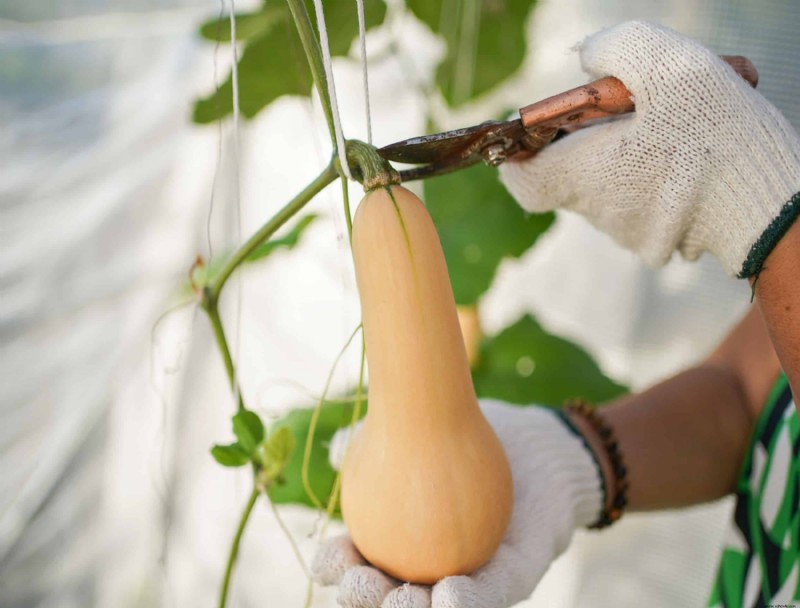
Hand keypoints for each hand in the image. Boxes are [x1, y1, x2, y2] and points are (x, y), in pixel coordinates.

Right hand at [312, 400, 603, 607]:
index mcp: (396, 537)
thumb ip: (378, 440)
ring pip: (432, 606)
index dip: (336, 566)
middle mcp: (428, 565)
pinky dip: (467, 602)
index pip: (356, 559)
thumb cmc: (469, 435)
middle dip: (365, 600)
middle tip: (358, 587)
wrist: (537, 443)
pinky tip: (448, 595)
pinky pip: (490, 595)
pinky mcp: (513, 579)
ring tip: (399, 603)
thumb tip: (337, 448)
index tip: (328, 559)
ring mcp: (469, 576)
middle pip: (386, 593)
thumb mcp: (420, 431)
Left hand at [499, 20, 799, 277]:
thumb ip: (617, 48)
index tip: (542, 129)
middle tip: (635, 109)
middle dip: (594, 138)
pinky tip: (695, 151)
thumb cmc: (717, 137)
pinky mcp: (663, 239)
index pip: (522, 179)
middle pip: (572, 172)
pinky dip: (658, 173)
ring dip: (633, 152)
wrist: (771, 205)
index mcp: (585, 175)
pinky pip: (646, 200)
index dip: (522, 154)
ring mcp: (632, 231)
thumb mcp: (669, 67)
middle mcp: (600, 212)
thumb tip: (586, 56)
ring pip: (613, 184)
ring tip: (680, 125)